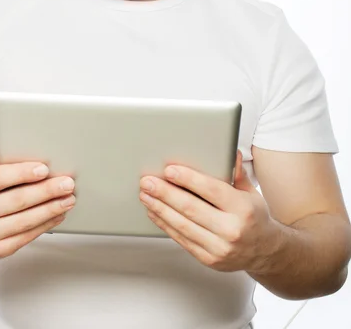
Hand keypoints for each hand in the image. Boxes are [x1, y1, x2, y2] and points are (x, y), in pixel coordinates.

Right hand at [0, 142, 75, 258]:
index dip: (23, 172)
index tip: (45, 169)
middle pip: (17, 200)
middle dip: (47, 191)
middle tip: (68, 183)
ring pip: (25, 221)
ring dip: (51, 209)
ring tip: (69, 199)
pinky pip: (26, 236)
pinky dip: (46, 225)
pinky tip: (58, 214)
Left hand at [139, 150, 278, 272]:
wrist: (265, 251)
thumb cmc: (254, 217)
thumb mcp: (251, 192)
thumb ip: (237, 173)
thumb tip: (230, 153)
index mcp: (244, 209)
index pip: (212, 190)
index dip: (188, 179)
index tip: (169, 170)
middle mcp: (232, 230)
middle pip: (191, 208)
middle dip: (165, 193)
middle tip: (147, 181)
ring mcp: (219, 248)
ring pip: (182, 225)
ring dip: (160, 208)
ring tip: (146, 195)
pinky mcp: (209, 259)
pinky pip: (181, 239)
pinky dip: (165, 224)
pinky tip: (155, 212)